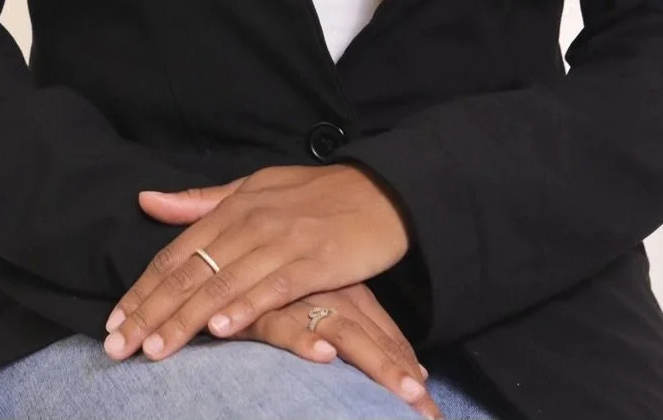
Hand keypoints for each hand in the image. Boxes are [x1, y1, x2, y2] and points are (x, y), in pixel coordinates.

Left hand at [103, 163, 411, 361]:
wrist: (379, 192)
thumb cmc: (313, 195)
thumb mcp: (254, 190)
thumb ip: (201, 202)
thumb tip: (147, 200)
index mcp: (232, 207)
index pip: (176, 253)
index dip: (143, 288)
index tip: (114, 321)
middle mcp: (250, 222)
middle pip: (191, 273)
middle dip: (151, 312)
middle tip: (118, 346)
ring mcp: (282, 240)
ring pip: (224, 284)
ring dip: (186, 319)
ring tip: (155, 349)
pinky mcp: (315, 260)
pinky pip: (274, 288)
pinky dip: (246, 308)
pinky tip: (222, 330)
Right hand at [234, 280, 441, 418]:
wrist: (232, 259)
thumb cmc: (281, 289)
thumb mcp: (327, 306)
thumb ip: (368, 334)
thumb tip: (418, 374)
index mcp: (348, 293)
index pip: (386, 334)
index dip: (409, 367)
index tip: (430, 405)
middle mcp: (331, 295)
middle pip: (374, 339)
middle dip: (402, 376)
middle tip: (427, 412)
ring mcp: (299, 301)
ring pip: (344, 335)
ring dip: (375, 364)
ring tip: (404, 393)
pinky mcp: (261, 310)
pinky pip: (286, 327)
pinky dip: (304, 340)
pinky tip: (324, 356)